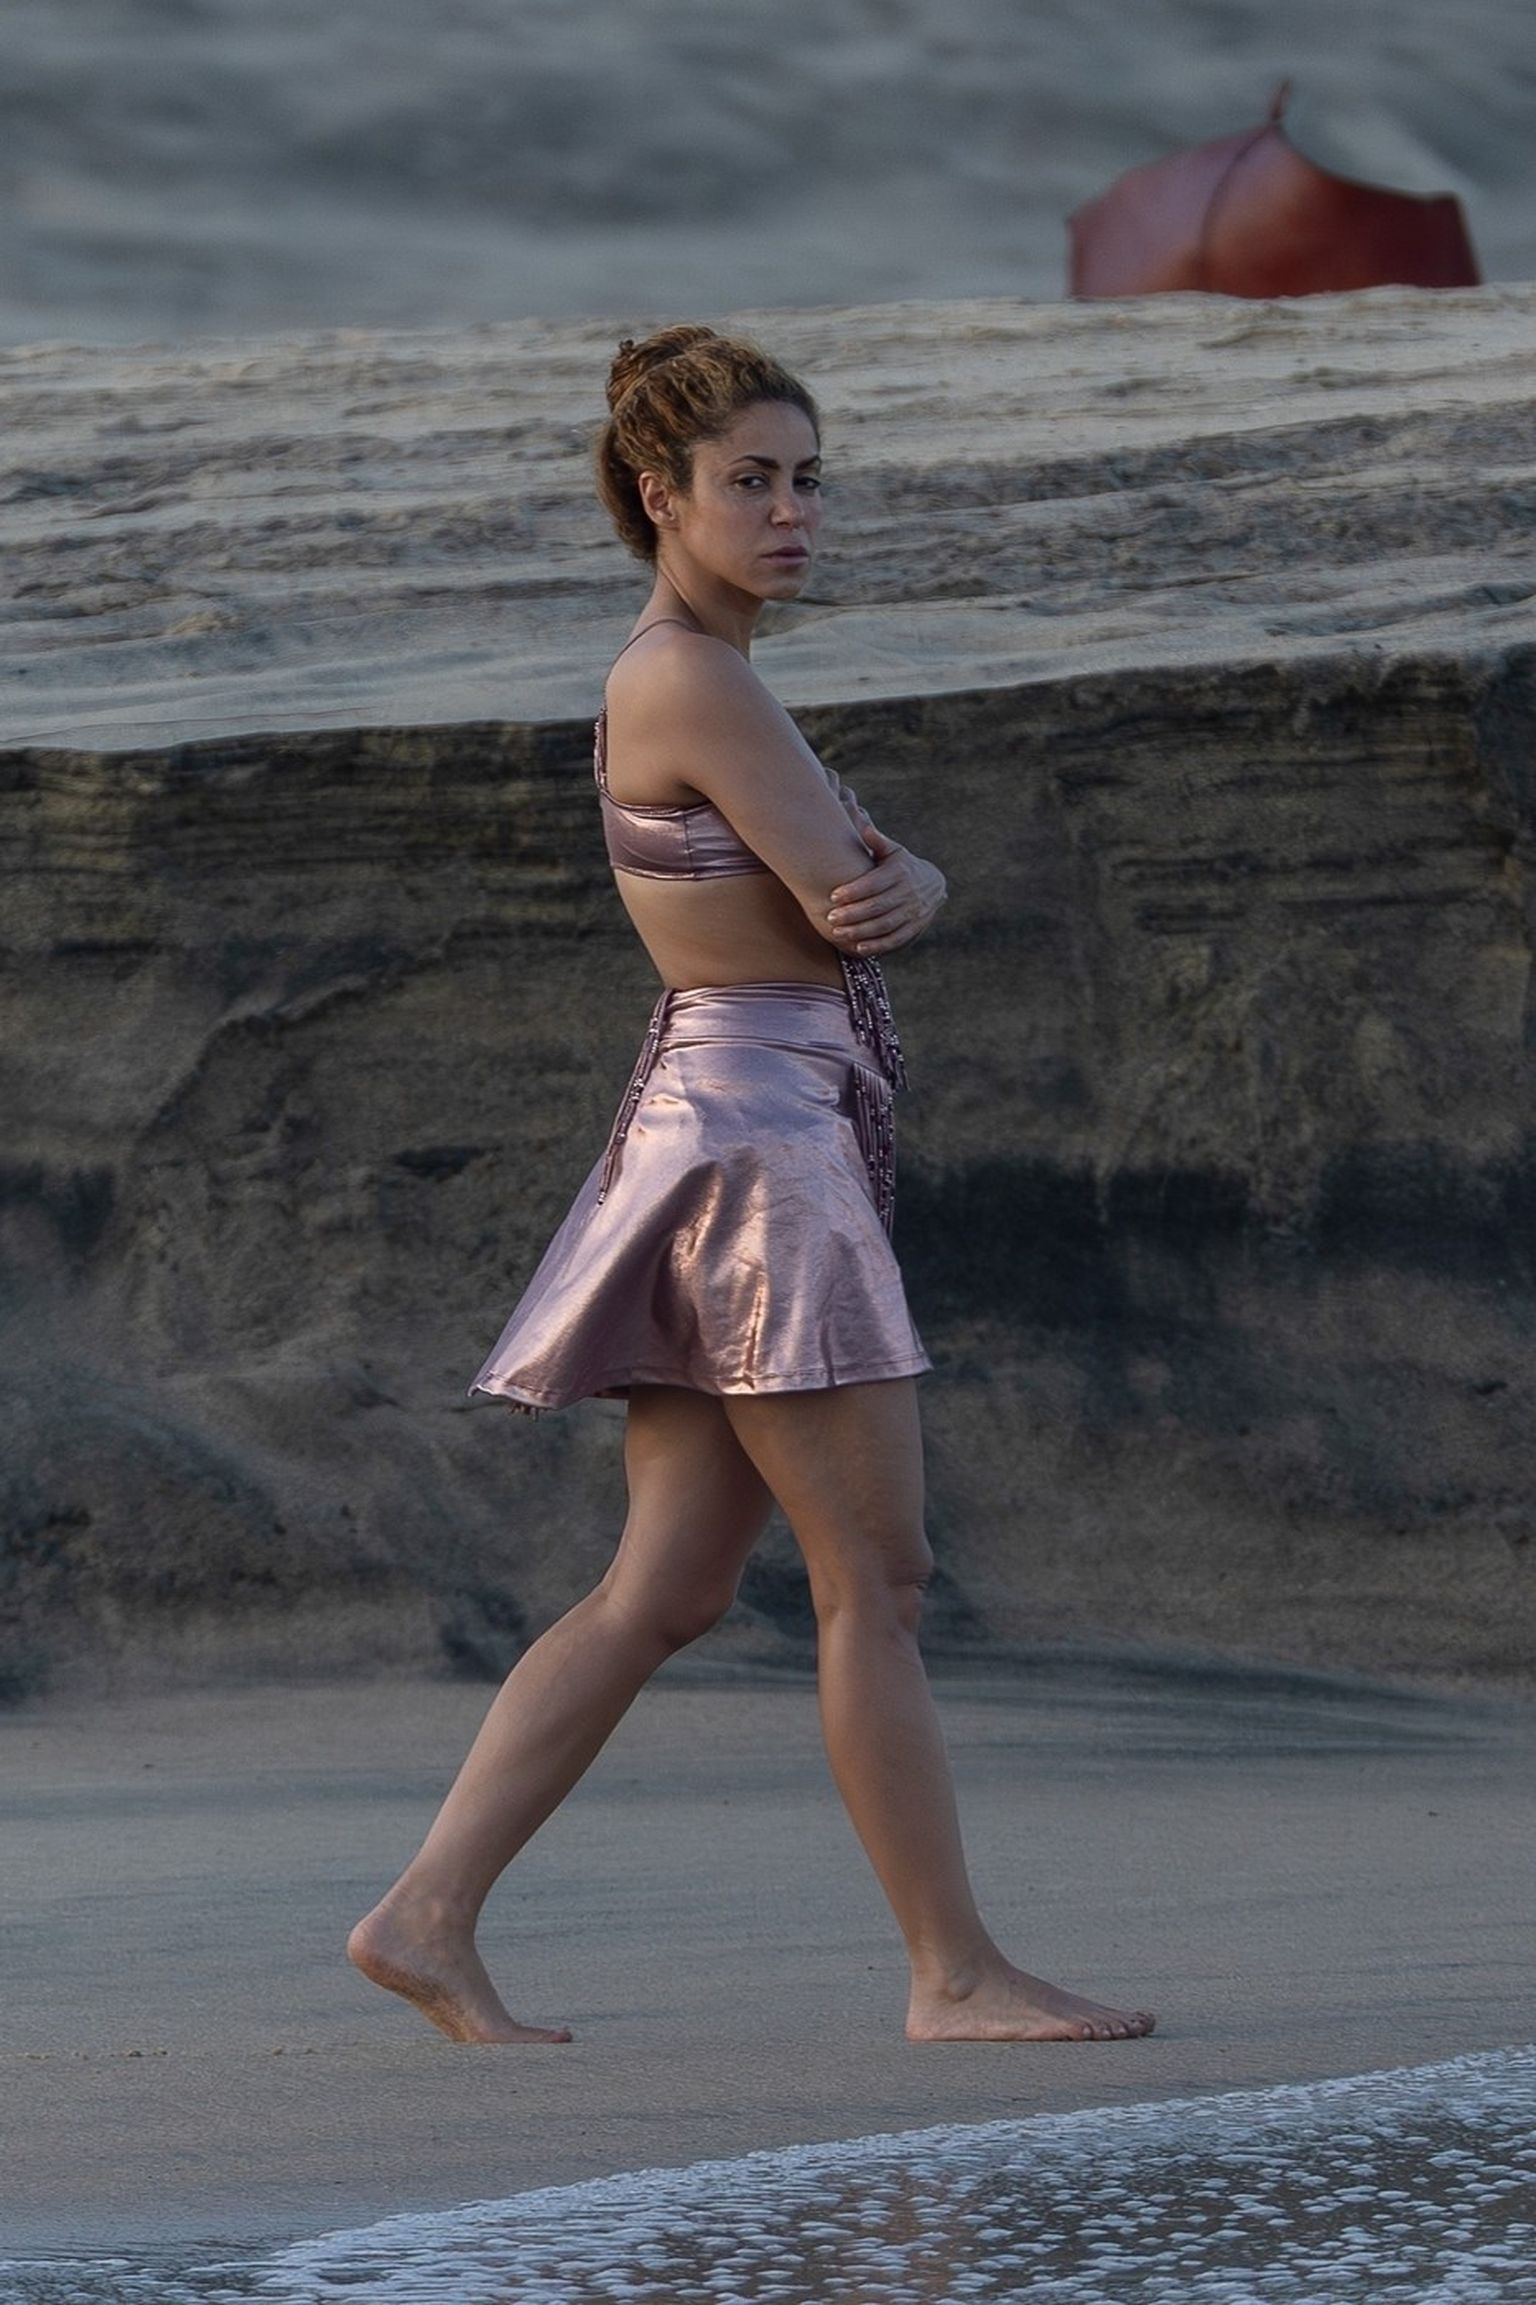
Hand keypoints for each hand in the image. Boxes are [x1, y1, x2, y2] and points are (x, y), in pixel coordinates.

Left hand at [825, 826, 946, 955]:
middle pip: (878, 906)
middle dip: (853, 914)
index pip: (875, 883)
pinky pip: (895, 939)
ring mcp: (913, 912)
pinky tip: (859, 948)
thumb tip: (864, 826)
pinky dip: (878, 945)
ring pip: (885, 925)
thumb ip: (878, 842)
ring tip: (838, 933)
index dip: (854, 891)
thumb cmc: (902, 866)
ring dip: (861, 931)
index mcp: (900, 872)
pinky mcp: (914, 928)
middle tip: (831, 918)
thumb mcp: (894, 851)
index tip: (833, 896)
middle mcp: (908, 893)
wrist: (934, 884)